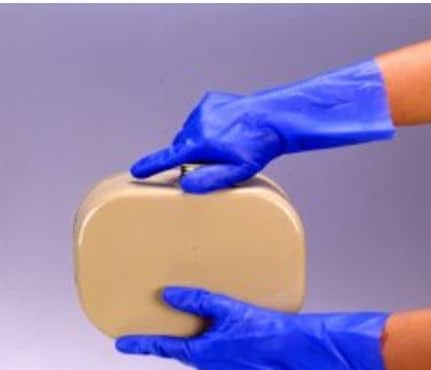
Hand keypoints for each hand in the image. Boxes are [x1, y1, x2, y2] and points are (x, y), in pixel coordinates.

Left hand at [115, 286, 398, 369]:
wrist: (291, 348)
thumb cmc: (263, 330)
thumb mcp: (227, 309)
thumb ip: (197, 300)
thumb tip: (170, 295)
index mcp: (202, 352)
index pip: (164, 348)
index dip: (141, 345)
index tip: (121, 344)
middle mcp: (208, 365)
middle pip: (179, 352)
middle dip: (166, 343)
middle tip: (153, 330)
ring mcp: (222, 369)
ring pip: (196, 354)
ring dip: (188, 343)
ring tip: (184, 327)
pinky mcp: (234, 367)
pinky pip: (212, 356)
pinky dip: (206, 344)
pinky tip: (213, 332)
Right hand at [130, 59, 394, 193]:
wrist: (273, 118)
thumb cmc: (257, 147)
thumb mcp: (237, 171)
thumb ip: (210, 180)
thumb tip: (185, 185)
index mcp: (201, 144)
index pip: (169, 158)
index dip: (151, 166)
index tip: (135, 171)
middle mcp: (196, 125)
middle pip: (181, 147)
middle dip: (189, 157)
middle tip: (211, 162)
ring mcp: (202, 111)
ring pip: (190, 133)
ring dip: (198, 141)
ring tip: (222, 144)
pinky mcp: (209, 101)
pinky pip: (199, 118)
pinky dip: (205, 126)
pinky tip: (224, 130)